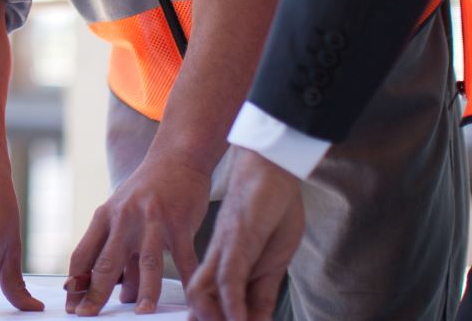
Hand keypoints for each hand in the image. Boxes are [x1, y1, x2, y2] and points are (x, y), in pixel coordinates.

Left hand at [65, 156, 208, 315]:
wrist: (177, 157)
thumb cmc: (147, 189)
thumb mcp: (124, 214)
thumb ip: (120, 251)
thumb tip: (120, 292)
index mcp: (105, 217)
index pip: (83, 255)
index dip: (75, 282)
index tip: (70, 305)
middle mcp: (124, 219)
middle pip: (107, 262)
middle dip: (96, 293)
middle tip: (86, 316)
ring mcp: (152, 221)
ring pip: (146, 263)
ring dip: (144, 292)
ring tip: (140, 314)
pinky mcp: (180, 223)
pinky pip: (183, 258)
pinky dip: (187, 280)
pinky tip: (190, 298)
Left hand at [185, 149, 304, 320]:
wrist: (273, 165)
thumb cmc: (273, 206)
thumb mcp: (272, 258)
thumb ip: (261, 289)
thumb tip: (257, 318)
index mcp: (225, 262)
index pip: (213, 301)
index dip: (216, 320)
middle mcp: (218, 256)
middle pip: (198, 298)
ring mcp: (224, 246)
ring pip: (202, 292)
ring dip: (213, 319)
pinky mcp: (237, 237)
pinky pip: (228, 277)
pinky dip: (232, 304)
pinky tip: (239, 320)